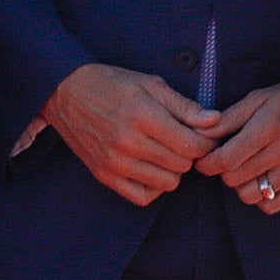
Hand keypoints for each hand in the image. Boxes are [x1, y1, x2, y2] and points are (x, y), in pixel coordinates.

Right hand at [41, 64, 216, 205]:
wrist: (65, 92)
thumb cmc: (111, 83)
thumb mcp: (150, 84)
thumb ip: (184, 106)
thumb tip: (215, 122)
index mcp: (142, 115)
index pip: (192, 146)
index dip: (205, 142)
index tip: (202, 135)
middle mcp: (128, 142)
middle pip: (182, 165)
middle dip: (189, 153)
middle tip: (182, 140)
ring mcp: (114, 163)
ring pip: (167, 183)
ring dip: (172, 170)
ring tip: (164, 152)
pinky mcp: (104, 176)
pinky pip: (143, 196)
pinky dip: (153, 186)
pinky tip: (151, 167)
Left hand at [191, 73, 279, 213]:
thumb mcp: (260, 97)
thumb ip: (229, 118)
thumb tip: (201, 133)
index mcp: (268, 128)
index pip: (225, 159)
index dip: (207, 163)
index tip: (204, 161)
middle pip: (234, 179)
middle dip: (223, 171)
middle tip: (227, 160)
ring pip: (251, 195)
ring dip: (241, 186)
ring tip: (245, 170)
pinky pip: (273, 205)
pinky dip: (261, 198)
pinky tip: (262, 181)